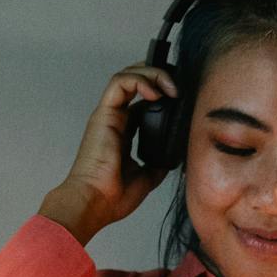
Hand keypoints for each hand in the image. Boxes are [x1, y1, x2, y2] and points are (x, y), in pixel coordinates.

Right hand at [38, 63, 177, 244]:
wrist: (95, 203)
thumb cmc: (112, 196)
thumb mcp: (146, 177)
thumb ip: (157, 163)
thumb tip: (173, 159)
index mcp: (123, 132)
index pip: (141, 100)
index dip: (161, 91)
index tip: (181, 98)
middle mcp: (114, 119)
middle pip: (134, 81)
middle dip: (158, 75)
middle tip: (178, 87)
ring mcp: (108, 114)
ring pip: (127, 75)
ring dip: (152, 74)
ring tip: (170, 87)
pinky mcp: (104, 114)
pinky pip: (120, 83)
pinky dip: (140, 80)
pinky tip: (156, 93)